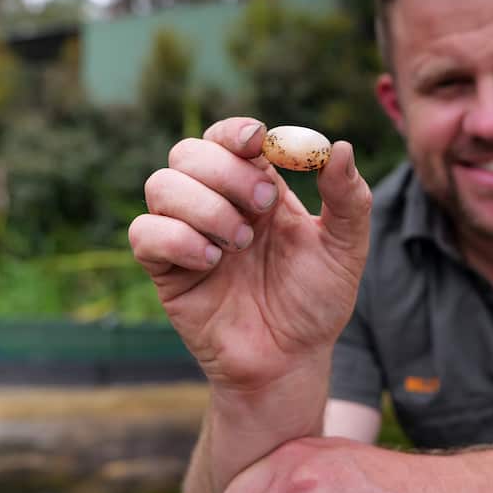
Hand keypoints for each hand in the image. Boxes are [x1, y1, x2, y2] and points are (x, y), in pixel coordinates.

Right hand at [128, 118, 371, 389]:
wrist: (290, 361)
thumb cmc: (315, 302)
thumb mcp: (344, 248)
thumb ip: (348, 198)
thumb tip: (340, 147)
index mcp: (257, 188)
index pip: (230, 138)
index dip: (236, 132)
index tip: (258, 141)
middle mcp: (216, 203)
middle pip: (188, 152)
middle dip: (224, 170)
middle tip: (263, 206)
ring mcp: (186, 234)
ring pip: (161, 184)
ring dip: (203, 205)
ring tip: (240, 243)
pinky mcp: (165, 269)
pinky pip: (144, 232)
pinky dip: (176, 238)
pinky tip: (212, 261)